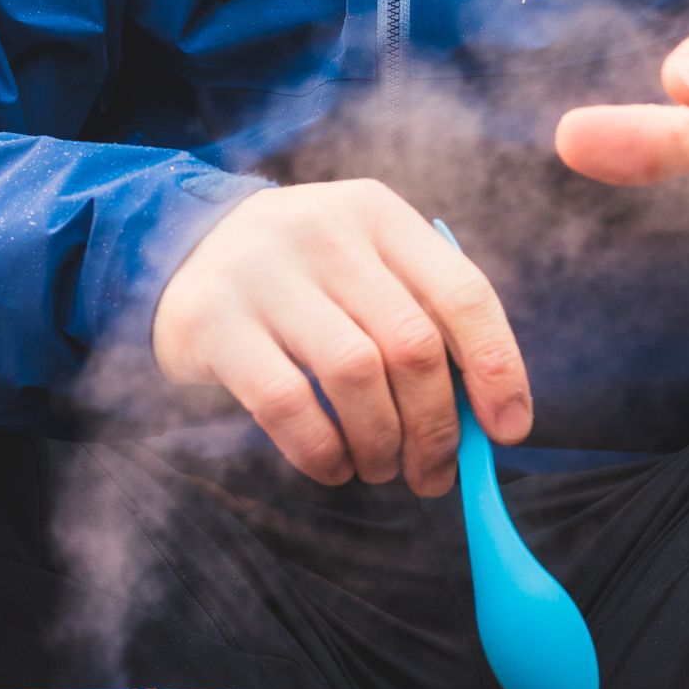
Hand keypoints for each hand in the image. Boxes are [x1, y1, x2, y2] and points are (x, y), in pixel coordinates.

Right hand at [151, 179, 532, 491]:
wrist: (179, 248)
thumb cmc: (303, 276)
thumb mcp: (364, 266)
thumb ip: (421, 321)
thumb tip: (490, 418)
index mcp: (379, 214)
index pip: (463, 292)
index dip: (497, 368)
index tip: (509, 430)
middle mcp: (325, 231)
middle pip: (412, 344)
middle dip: (437, 427)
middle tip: (434, 475)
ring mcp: (264, 272)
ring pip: (355, 375)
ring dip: (381, 443)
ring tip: (381, 469)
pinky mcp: (213, 320)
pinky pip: (286, 403)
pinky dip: (322, 450)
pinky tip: (333, 466)